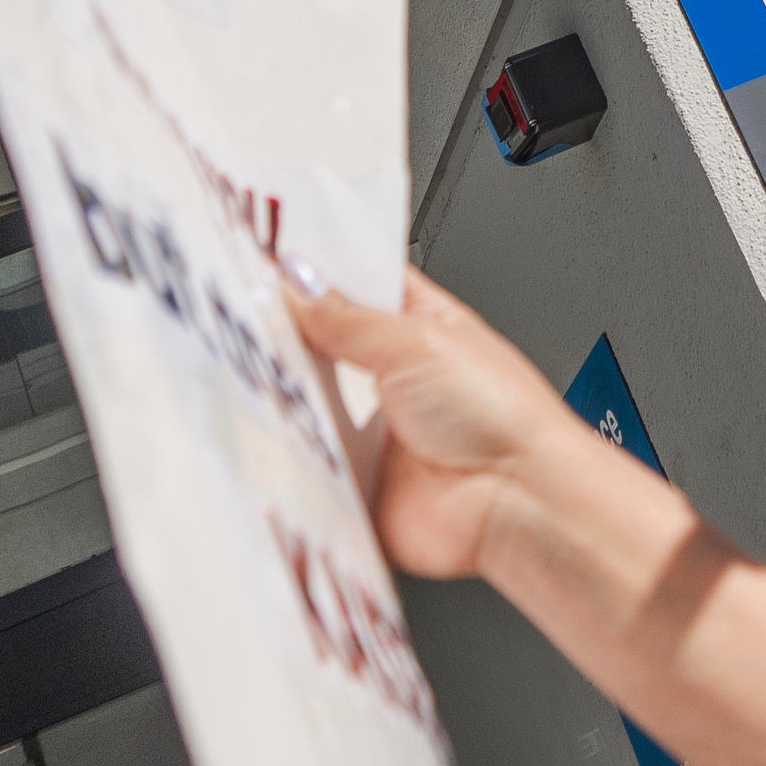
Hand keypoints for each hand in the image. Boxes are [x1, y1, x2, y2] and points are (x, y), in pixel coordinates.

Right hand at [285, 262, 602, 586]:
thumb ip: (349, 317)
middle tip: (249, 317)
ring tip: (259, 371)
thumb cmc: (505, 418)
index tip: (267, 260)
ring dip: (286, 393)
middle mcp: (394, 376)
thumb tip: (298, 282)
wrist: (517, 504)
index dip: (315, 272)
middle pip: (321, 344)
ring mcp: (372, 431)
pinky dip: (288, 452)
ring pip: (305, 404)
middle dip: (289, 334)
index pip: (355, 283)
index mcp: (419, 324)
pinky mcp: (355, 482)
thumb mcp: (417, 341)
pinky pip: (305, 464)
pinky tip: (273, 431)